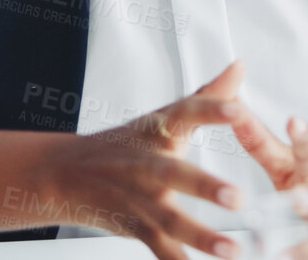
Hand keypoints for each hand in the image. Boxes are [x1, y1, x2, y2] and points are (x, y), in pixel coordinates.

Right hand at [0, 61, 252, 259]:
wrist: (66, 174)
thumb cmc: (127, 143)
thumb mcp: (163, 116)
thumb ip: (207, 96)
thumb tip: (239, 66)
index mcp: (160, 131)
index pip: (188, 114)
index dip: (213, 110)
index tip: (240, 111)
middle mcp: (149, 165)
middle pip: (176, 174)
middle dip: (205, 187)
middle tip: (237, 197)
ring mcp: (140, 199)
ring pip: (171, 220)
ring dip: (201, 237)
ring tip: (232, 250)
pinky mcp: (135, 227)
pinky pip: (160, 249)